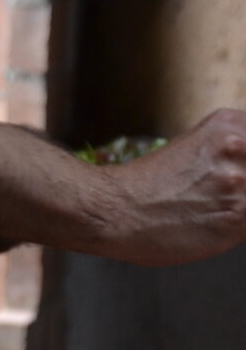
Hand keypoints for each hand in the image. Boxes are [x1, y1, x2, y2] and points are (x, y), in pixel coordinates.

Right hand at [89, 111, 245, 263]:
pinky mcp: (239, 216)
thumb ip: (236, 151)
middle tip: (230, 193)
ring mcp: (239, 180)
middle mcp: (238, 145)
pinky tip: (226, 224)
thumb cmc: (150, 186)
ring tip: (221, 209)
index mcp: (230, 124)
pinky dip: (245, 224)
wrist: (115, 210)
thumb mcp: (200, 147)